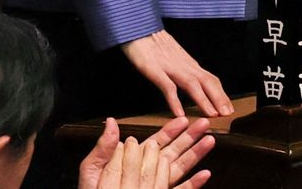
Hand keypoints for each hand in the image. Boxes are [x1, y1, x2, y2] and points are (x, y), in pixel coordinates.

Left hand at [80, 116, 213, 188]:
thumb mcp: (92, 169)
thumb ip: (104, 148)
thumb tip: (111, 122)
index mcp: (134, 161)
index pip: (157, 141)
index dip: (170, 129)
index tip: (183, 119)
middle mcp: (148, 172)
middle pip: (174, 151)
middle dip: (190, 137)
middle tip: (205, 123)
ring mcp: (156, 186)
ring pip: (180, 168)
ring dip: (195, 155)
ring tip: (209, 141)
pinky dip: (193, 184)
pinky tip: (204, 175)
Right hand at [122, 30, 232, 117]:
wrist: (137, 25)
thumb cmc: (153, 42)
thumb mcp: (173, 55)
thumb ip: (183, 67)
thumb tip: (194, 81)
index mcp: (188, 63)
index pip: (210, 79)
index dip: (221, 94)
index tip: (229, 108)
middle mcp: (184, 64)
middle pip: (207, 82)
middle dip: (219, 98)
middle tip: (228, 114)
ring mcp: (170, 66)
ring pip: (192, 84)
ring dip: (203, 100)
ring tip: (211, 115)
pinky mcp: (154, 69)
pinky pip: (167, 86)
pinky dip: (175, 100)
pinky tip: (179, 113)